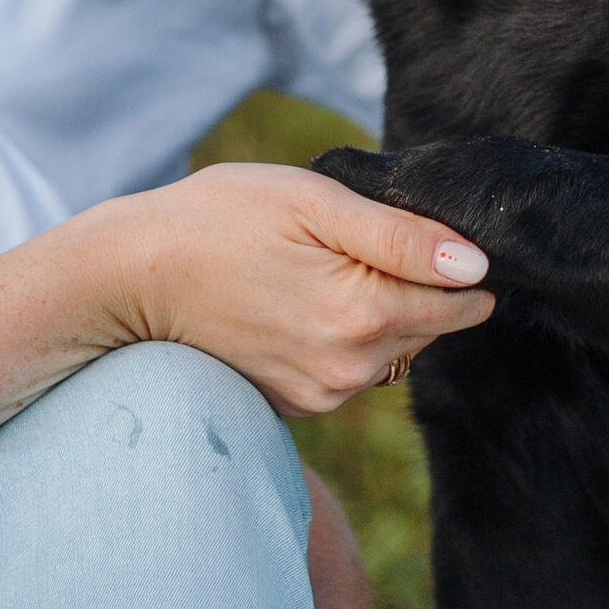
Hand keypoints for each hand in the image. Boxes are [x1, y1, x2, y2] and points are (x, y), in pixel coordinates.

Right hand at [91, 163, 491, 416]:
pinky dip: (341, 338)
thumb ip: (401, 236)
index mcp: (365, 313)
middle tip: (346, 244)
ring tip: (313, 271)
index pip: (465, 298)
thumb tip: (475, 265)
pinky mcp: (297, 407)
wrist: (133, 277)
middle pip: (432, 326)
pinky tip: (295, 303)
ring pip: (394, 351)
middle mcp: (351, 369)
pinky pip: (351, 369)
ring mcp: (323, 396)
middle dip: (412, 285)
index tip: (410, 233)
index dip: (451, 259)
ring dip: (376, 313)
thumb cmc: (220, 219)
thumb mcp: (314, 202)